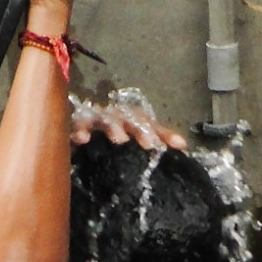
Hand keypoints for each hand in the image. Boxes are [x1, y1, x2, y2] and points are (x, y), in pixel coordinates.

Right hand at [70, 93, 187, 151]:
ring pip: (106, 119)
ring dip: (113, 127)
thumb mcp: (140, 132)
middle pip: (129, 118)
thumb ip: (160, 137)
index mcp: (133, 118)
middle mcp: (117, 115)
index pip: (150, 123)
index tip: (173, 146)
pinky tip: (81, 139)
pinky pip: (79, 125)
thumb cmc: (116, 130)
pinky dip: (80, 130)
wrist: (83, 124)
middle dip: (138, 129)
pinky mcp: (79, 125)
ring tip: (119, 139)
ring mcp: (97, 119)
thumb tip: (183, 145)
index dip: (162, 133)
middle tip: (148, 144)